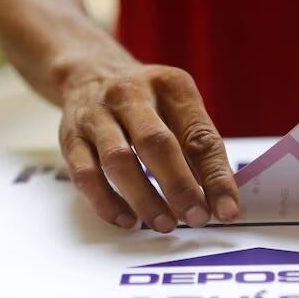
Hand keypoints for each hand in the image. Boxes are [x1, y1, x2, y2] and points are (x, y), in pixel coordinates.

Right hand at [58, 61, 240, 231]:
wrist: (89, 74)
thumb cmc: (147, 102)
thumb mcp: (179, 109)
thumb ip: (199, 150)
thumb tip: (220, 202)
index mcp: (171, 86)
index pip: (199, 135)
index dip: (216, 177)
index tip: (227, 210)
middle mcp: (131, 94)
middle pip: (156, 143)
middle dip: (179, 187)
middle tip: (196, 218)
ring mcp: (97, 115)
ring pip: (118, 161)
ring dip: (144, 198)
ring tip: (165, 224)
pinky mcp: (70, 137)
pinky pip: (86, 175)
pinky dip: (107, 202)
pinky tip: (128, 220)